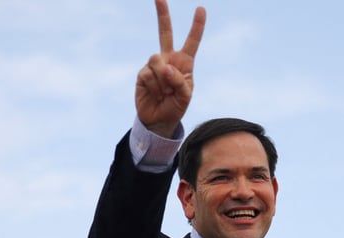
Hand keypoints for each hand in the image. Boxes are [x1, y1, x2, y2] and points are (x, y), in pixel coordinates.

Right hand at [135, 0, 205, 136]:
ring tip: (164, 93)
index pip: (192, 41)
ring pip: (157, 60)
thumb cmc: (176, 106)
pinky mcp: (142, 73)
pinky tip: (155, 94)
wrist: (159, 120)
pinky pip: (148, 73)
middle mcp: (168, 59)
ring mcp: (154, 65)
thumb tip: (164, 67)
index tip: (201, 9)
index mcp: (184, 62)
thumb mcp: (185, 96)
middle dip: (162, 14)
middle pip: (165, 32)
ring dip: (162, 80)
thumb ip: (179, 80)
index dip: (197, 26)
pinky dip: (154, 86)